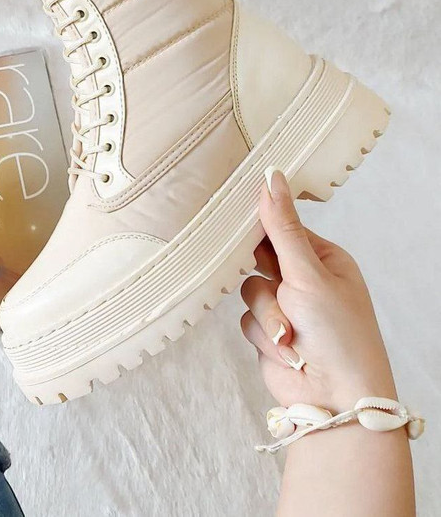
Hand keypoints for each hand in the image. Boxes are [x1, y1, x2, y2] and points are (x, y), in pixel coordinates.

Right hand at [240, 168, 396, 412]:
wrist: (335, 398)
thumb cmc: (338, 332)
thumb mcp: (309, 273)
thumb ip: (282, 228)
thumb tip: (271, 177)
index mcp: (323, 259)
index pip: (281, 228)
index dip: (260, 228)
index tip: (237, 221)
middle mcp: (303, 280)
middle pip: (258, 259)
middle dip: (265, 280)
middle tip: (274, 284)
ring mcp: (285, 307)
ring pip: (249, 291)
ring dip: (268, 314)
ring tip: (291, 335)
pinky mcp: (269, 332)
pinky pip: (246, 319)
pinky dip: (263, 334)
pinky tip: (285, 349)